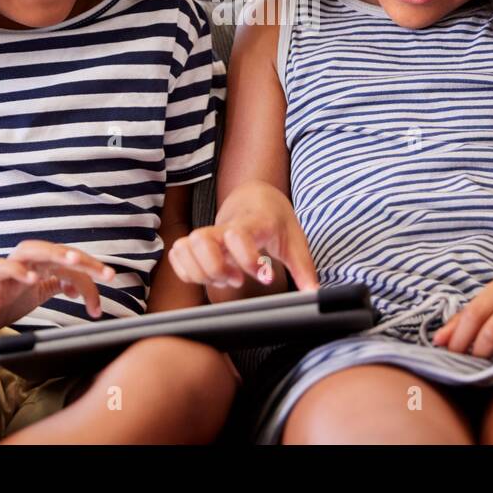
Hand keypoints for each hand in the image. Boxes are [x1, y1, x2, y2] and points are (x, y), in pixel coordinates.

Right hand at [0, 241, 115, 340]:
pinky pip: (1, 267)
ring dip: (52, 253)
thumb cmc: (5, 299)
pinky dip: (16, 270)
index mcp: (40, 264)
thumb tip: (81, 286)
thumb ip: (59, 284)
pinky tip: (32, 279)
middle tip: (104, 272)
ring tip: (73, 260)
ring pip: (30, 250)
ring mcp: (7, 267)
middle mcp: (26, 261)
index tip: (110, 280)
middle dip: (81, 259)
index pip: (70, 259)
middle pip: (56, 251)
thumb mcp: (39, 293)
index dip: (91, 268)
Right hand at [167, 180, 319, 290]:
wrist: (256, 198)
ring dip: (199, 271)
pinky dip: (186, 271)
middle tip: (236, 278)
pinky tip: (207, 275)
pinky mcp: (195, 241)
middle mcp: (224, 227)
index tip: (264, 276)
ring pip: (184, 247)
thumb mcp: (295, 242)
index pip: (238, 235)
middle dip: (215, 268)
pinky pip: (177, 255)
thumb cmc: (275, 221)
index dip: (247, 259)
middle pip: (200, 240)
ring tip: (223, 277)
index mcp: (252, 223)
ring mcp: (207, 233)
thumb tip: (314, 294)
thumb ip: (303, 269)